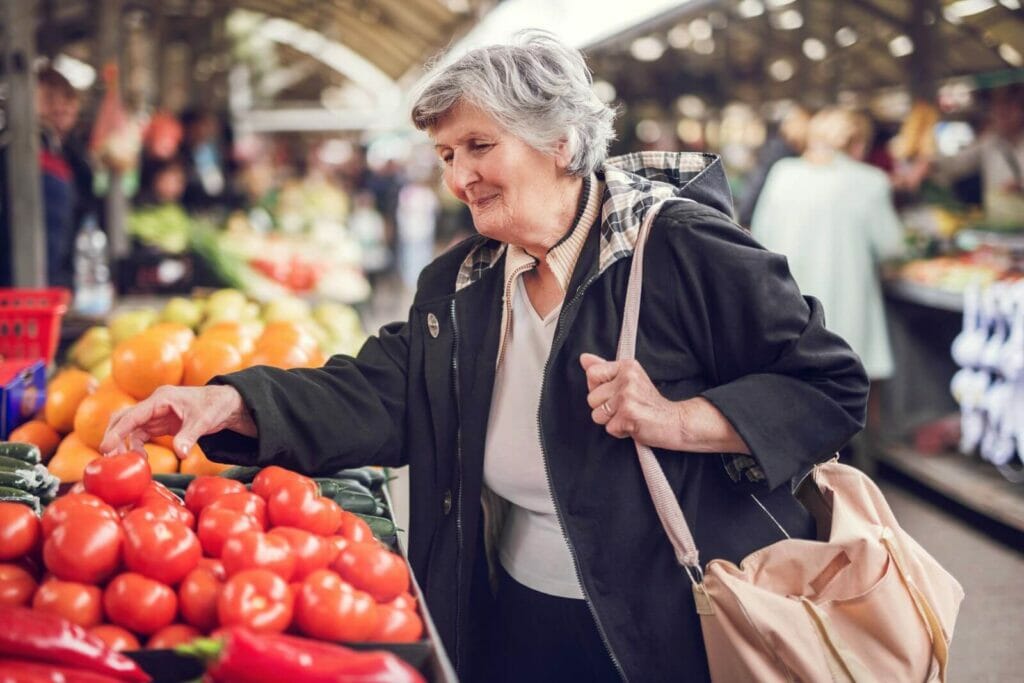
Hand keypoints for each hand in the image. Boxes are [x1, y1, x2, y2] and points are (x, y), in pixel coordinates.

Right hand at [99, 385, 256, 458]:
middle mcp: (154, 404)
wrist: (226, 404)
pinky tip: (141, 457)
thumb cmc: (215, 407)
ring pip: (129, 427)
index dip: (118, 431)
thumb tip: (180, 454)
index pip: (133, 415)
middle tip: (108, 457)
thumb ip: (189, 437)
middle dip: (114, 436)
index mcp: (162, 398)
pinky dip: (135, 445)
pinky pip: (140, 434)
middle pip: (124, 418)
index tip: (106, 447)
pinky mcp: (159, 422)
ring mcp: (155, 413)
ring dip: (123, 443)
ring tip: (123, 460)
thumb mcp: (204, 422)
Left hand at [580, 353, 681, 447]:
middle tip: (624, 407)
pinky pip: (609, 428)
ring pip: (597, 414)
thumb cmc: (650, 403)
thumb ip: (605, 369)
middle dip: (604, 408)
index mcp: (626, 366)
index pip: (592, 373)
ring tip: (628, 416)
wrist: (675, 421)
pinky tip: (633, 424)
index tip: (613, 393)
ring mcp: (627, 396)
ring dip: (611, 421)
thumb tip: (584, 358)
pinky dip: (620, 431)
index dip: (597, 388)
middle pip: (591, 397)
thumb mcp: (629, 380)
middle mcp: (627, 378)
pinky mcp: (628, 414)